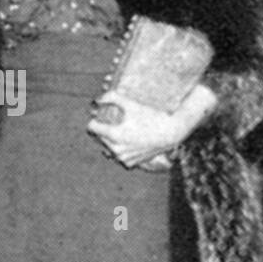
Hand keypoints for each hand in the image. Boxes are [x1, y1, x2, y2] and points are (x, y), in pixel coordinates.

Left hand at [87, 83, 218, 169]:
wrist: (170, 133)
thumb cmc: (151, 117)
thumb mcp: (131, 104)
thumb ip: (112, 97)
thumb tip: (97, 99)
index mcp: (114, 135)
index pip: (92, 127)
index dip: (95, 119)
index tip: (102, 115)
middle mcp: (116, 150)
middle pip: (99, 137)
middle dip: (103, 129)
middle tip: (114, 121)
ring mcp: (123, 158)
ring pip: (107, 147)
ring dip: (110, 139)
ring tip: (122, 130)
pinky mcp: (130, 163)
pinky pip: (118, 155)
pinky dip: (120, 149)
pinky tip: (128, 141)